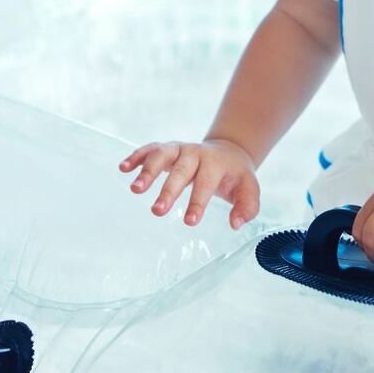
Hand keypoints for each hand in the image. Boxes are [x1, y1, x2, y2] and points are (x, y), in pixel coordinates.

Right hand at [118, 138, 258, 229]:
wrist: (228, 150)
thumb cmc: (235, 176)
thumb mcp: (249, 188)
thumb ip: (247, 207)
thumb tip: (235, 224)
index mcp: (216, 164)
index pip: (206, 183)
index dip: (198, 202)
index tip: (190, 222)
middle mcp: (196, 154)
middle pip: (181, 170)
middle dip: (169, 190)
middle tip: (157, 212)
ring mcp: (180, 149)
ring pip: (162, 155)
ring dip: (148, 171)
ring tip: (135, 189)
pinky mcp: (167, 148)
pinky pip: (150, 148)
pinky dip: (136, 156)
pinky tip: (123, 168)